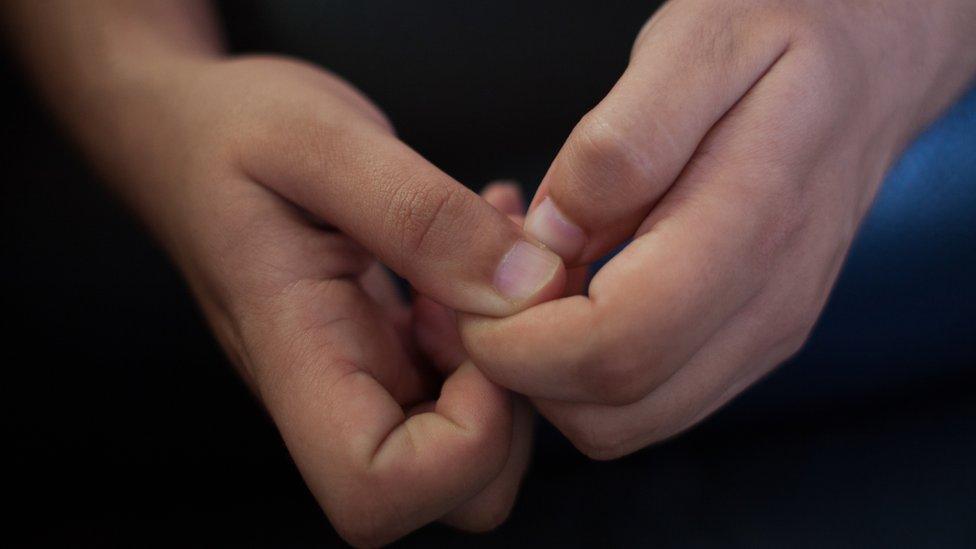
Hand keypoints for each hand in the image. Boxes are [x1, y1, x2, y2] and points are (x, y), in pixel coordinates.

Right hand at [83, 55, 558, 544]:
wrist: (187, 133)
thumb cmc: (231, 131)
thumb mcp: (320, 142)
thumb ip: (421, 216)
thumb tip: (529, 288)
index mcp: (296, 358)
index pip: (377, 492)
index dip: (466, 440)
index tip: (479, 333)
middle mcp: (335, 392)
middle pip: (452, 492)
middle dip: (512, 404)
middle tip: (492, 290)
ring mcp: (364, 378)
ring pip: (475, 446)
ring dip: (511, 356)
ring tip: (482, 255)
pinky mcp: (388, 350)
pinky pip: (471, 378)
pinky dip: (500, 321)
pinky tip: (480, 246)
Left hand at [460, 0, 975, 458]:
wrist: (871, 62)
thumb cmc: (783, 32)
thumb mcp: (696, 44)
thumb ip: (620, 144)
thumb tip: (552, 235)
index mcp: (750, 229)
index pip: (615, 348)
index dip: (519, 343)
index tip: (473, 292)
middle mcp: (765, 306)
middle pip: (614, 411)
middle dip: (521, 370)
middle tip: (484, 291)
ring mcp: (764, 334)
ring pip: (627, 423)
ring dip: (550, 380)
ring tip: (524, 292)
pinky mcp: (751, 340)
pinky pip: (651, 401)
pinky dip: (587, 377)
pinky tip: (570, 300)